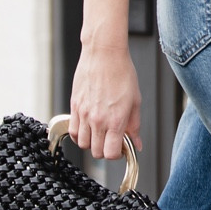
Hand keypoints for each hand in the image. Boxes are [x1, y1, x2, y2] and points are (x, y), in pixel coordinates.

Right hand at [70, 42, 141, 158]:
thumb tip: (137, 144)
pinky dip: (80, 134)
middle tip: (112, 140)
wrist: (104, 54)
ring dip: (92, 143)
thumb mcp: (135, 101)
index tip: (121, 148)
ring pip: (82, 144)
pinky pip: (73, 131)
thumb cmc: (122, 73)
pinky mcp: (74, 106)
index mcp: (115, 119)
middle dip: (105, 150)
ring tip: (100, 133)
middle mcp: (97, 119)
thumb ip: (134, 126)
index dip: (117, 154)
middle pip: (96, 152)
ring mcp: (83, 113)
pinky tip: (89, 127)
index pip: (110, 153)